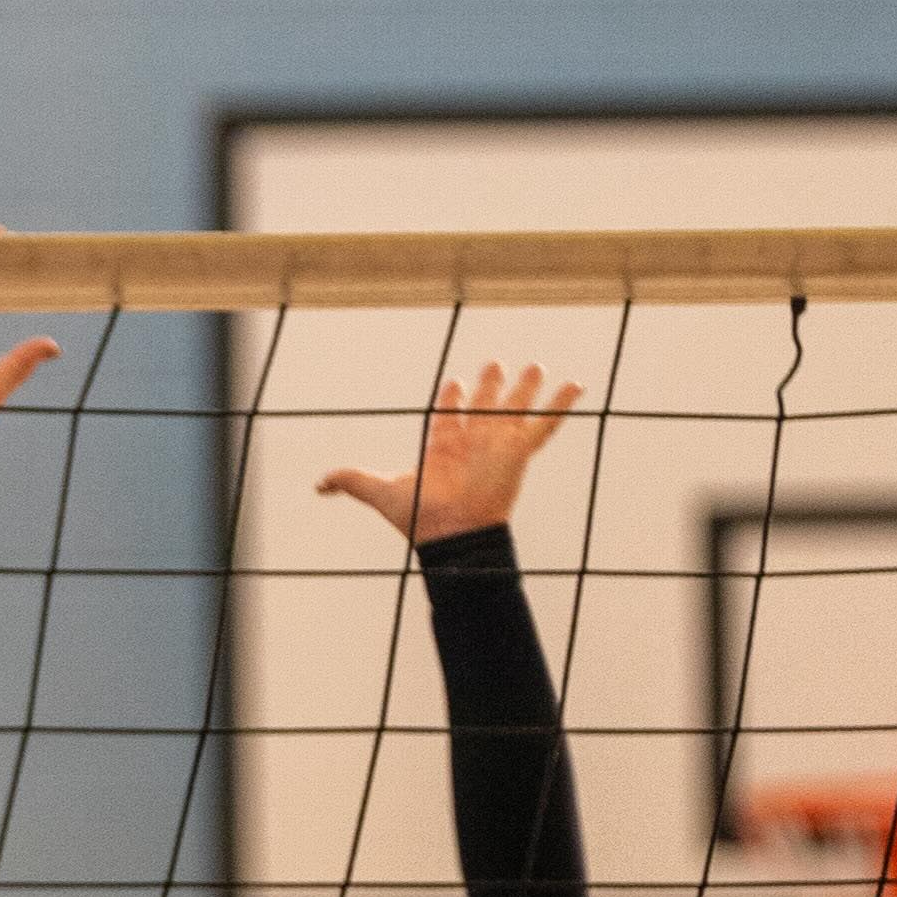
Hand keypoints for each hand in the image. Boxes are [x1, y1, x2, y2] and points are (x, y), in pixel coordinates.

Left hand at [316, 361, 580, 547]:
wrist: (452, 533)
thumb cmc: (419, 516)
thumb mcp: (379, 490)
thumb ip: (351, 480)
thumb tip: (319, 484)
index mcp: (444, 449)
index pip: (450, 418)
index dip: (452, 399)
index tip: (455, 383)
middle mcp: (473, 444)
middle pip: (485, 407)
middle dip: (490, 386)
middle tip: (497, 363)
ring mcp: (498, 445)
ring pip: (514, 409)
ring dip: (524, 389)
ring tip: (535, 365)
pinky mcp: (518, 451)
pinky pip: (545, 424)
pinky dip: (561, 404)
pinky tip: (576, 385)